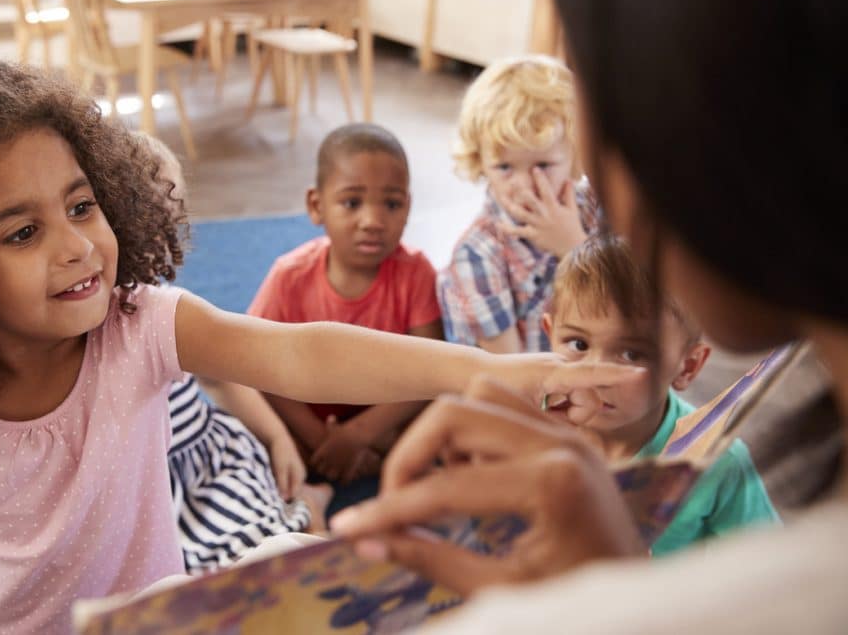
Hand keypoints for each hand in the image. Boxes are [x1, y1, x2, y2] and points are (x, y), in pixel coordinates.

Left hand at [267, 431, 306, 500]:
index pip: (295, 494)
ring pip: (289, 487)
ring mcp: (296, 473)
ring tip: (271, 491)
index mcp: (300, 476)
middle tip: (272, 499)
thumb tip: (285, 499)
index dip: (286, 500)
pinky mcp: (290, 471)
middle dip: (283, 495)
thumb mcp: (280, 469)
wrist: (278, 439)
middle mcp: (301, 476)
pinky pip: (286, 482)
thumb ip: (282, 484)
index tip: (275, 504)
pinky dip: (280, 484)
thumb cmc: (279, 453)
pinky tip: (273, 483)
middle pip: (292, 491)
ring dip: (281, 490)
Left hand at [311, 417, 369, 484]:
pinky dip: (345, 481)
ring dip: (334, 476)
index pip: (314, 463)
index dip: (318, 463)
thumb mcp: (336, 426)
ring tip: (339, 474)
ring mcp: (337, 467)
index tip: (322, 461)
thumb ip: (332, 424)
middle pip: (321, 471)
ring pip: (331, 477)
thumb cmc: (345, 430)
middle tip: (330, 469)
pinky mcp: (347, 471)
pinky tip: (347, 478)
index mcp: (322, 452)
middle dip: (326, 470)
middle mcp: (327, 461)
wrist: (356, 436)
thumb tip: (331, 417)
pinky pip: (344, 481)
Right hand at [329, 369, 646, 595]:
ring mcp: (571, 432)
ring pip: (479, 393)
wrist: (649, 605)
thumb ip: (433, 561)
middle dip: (409, 457)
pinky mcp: (572, 434)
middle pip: (454, 413)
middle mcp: (563, 441)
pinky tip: (470, 472)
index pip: (445, 486)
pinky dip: (475, 427)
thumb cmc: (580, 605)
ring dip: (443, 435)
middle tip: (391, 503)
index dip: (389, 510)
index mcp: (551, 483)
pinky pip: (507, 404)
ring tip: (434, 486)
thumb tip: (366, 543)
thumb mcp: (504, 590)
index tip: (349, 530)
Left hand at [500, 169, 586, 257]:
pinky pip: (517, 231)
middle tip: (513, 181)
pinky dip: (506, 228)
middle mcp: (544, 215)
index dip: (541, 179)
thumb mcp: (572, 209)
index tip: (535, 169)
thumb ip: (569, 194)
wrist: (572, 247)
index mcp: (554, 207)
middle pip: (530, 200)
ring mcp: (537, 225)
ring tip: (500, 197)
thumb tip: (568, 179)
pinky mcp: (532, 235)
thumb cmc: (572, 226)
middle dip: (521, 191)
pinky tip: (497, 223)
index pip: (547, 190)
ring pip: (520, 214)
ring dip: (509, 205)